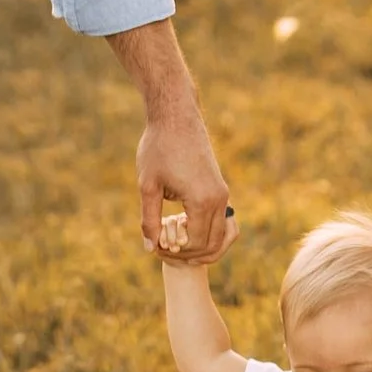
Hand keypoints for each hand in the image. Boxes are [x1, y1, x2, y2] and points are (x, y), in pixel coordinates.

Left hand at [139, 99, 232, 271]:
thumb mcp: (148, 185)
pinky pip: (222, 222)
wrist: (176, 117)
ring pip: (222, 236)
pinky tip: (185, 230)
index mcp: (202, 200)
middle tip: (162, 249)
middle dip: (187, 254)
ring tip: (175, 244)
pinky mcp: (220, 188)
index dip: (173, 252)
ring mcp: (223, 193)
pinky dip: (209, 234)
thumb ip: (149, 219)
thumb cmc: (159, 148)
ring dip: (202, 248)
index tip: (155, 247)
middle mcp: (219, 199)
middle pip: (212, 245)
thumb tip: (150, 248)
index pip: (194, 244)